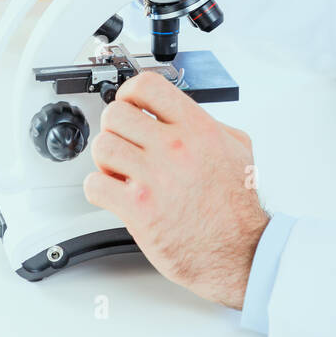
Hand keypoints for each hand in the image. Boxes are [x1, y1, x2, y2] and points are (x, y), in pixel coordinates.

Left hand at [86, 71, 269, 308]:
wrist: (240, 250)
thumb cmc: (237, 206)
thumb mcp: (238, 149)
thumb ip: (210, 125)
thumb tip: (183, 115)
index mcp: (198, 128)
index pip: (147, 86)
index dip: (130, 92)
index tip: (130, 105)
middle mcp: (175, 147)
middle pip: (115, 114)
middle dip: (115, 128)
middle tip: (125, 143)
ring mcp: (155, 177)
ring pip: (102, 146)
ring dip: (105, 159)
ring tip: (119, 170)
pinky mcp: (138, 209)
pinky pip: (95, 184)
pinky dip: (99, 188)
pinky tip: (115, 193)